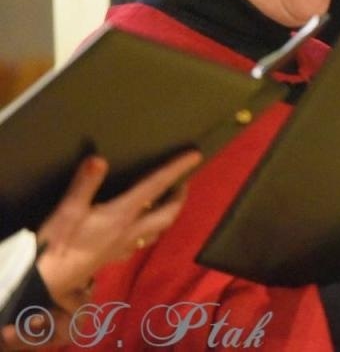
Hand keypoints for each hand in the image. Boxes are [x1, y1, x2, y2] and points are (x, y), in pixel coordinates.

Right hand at [34, 151, 200, 307]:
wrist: (45, 281)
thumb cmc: (56, 244)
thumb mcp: (67, 210)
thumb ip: (84, 184)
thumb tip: (99, 159)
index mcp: (122, 215)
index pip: (156, 187)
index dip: (176, 169)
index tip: (195, 156)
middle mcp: (129, 230)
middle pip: (168, 214)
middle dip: (180, 197)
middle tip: (184, 182)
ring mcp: (124, 246)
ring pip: (158, 230)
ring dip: (169, 214)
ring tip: (169, 201)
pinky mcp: (114, 257)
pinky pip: (142, 242)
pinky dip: (150, 231)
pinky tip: (142, 228)